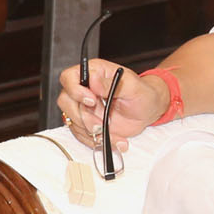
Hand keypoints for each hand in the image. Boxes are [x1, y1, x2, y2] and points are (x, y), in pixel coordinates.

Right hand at [54, 60, 169, 152]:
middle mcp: (85, 89)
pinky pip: (81, 134)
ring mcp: (84, 107)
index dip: (75, 90)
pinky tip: (114, 139)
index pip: (69, 77)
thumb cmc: (142, 94)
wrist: (147, 111)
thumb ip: (111, 83)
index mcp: (93, 72)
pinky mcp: (86, 123)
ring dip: (91, 132)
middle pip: (65, 101)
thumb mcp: (132, 86)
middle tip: (100, 124)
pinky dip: (96, 141)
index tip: (91, 101)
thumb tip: (94, 80)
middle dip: (82, 117)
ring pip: (72, 120)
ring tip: (112, 134)